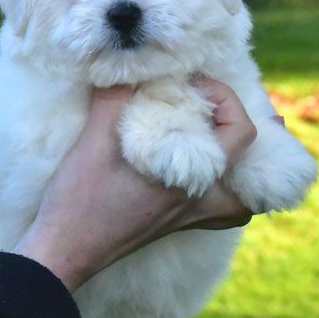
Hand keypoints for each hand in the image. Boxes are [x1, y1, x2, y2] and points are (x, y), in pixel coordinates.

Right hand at [15, 77, 257, 291]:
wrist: (64, 249)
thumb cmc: (79, 200)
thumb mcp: (93, 142)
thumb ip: (112, 99)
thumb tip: (122, 68)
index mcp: (187, 177)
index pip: (237, 132)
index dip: (225, 97)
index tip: (193, 82)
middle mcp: (196, 202)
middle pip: (254, 178)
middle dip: (246, 138)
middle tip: (218, 113)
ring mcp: (185, 219)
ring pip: (239, 206)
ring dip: (239, 176)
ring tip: (221, 147)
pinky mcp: (171, 226)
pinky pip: (215, 214)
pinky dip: (217, 195)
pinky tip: (194, 175)